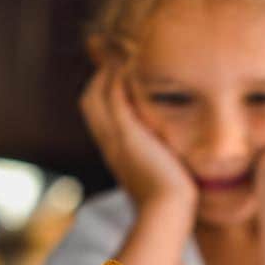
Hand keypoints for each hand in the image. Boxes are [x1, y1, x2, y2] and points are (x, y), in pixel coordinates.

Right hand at [79, 61, 198, 212]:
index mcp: (117, 155)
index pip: (99, 117)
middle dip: (100, 77)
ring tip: (125, 51)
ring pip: (97, 94)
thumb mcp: (162, 178)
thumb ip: (162, 163)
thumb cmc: (171, 203)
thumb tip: (175, 161)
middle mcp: (110, 144)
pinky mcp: (128, 134)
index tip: (120, 79)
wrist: (167, 213)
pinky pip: (115, 94)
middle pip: (90, 101)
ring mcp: (115, 138)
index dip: (104, 95)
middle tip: (118, 58)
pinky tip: (134, 60)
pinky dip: (119, 75)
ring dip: (108, 70)